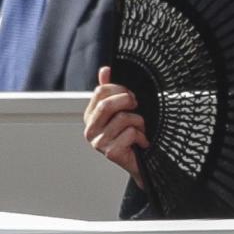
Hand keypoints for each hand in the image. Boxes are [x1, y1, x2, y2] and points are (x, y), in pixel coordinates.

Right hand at [83, 67, 150, 188]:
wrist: (142, 162)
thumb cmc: (131, 135)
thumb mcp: (121, 110)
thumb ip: (111, 91)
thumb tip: (105, 70)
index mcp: (91, 116)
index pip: (100, 91)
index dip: (120, 89)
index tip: (131, 96)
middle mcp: (91, 129)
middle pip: (107, 104)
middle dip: (128, 101)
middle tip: (137, 107)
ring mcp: (98, 142)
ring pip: (123, 118)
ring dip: (139, 122)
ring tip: (140, 130)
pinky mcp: (110, 152)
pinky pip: (130, 133)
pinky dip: (141, 136)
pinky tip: (141, 142)